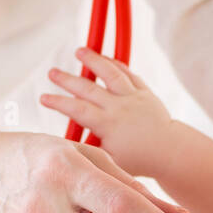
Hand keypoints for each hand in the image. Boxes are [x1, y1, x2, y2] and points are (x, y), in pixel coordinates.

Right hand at [40, 47, 173, 177]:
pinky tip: (105, 58)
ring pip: (111, 73)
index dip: (59, 102)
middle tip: (51, 72)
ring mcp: (133, 97)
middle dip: (67, 79)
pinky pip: (128, 74)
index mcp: (108, 124)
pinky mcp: (144, 92)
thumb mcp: (109, 161)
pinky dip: (115, 65)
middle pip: (89, 88)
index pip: (77, 109)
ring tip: (79, 51)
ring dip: (94, 60)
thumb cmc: (139, 161)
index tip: (43, 97)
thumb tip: (68, 145)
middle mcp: (119, 107)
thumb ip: (89, 150)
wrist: (170, 152)